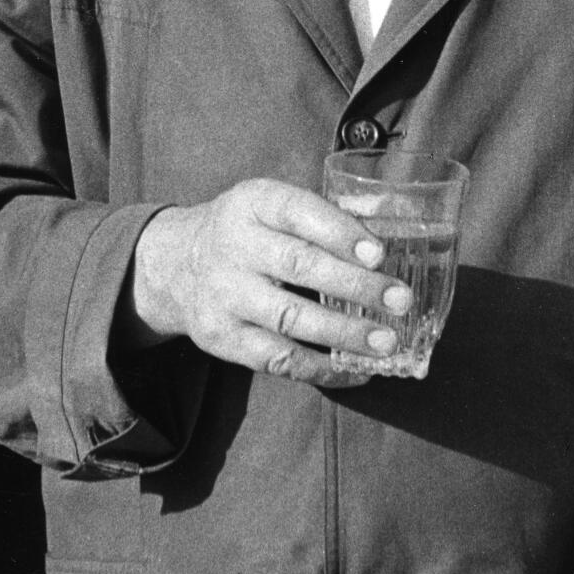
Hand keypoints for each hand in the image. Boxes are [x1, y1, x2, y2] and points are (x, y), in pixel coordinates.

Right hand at [126, 179, 412, 387]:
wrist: (174, 265)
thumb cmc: (245, 232)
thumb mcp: (268, 204)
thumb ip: (319, 216)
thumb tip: (386, 241)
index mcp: (252, 203)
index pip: (298, 212)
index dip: (341, 233)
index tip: (379, 254)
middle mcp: (234, 247)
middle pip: (299, 267)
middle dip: (355, 285)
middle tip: (399, 300)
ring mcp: (225, 296)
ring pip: (290, 319)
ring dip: (343, 333)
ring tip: (385, 342)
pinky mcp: (223, 339)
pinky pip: (277, 359)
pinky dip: (321, 368)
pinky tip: (355, 369)